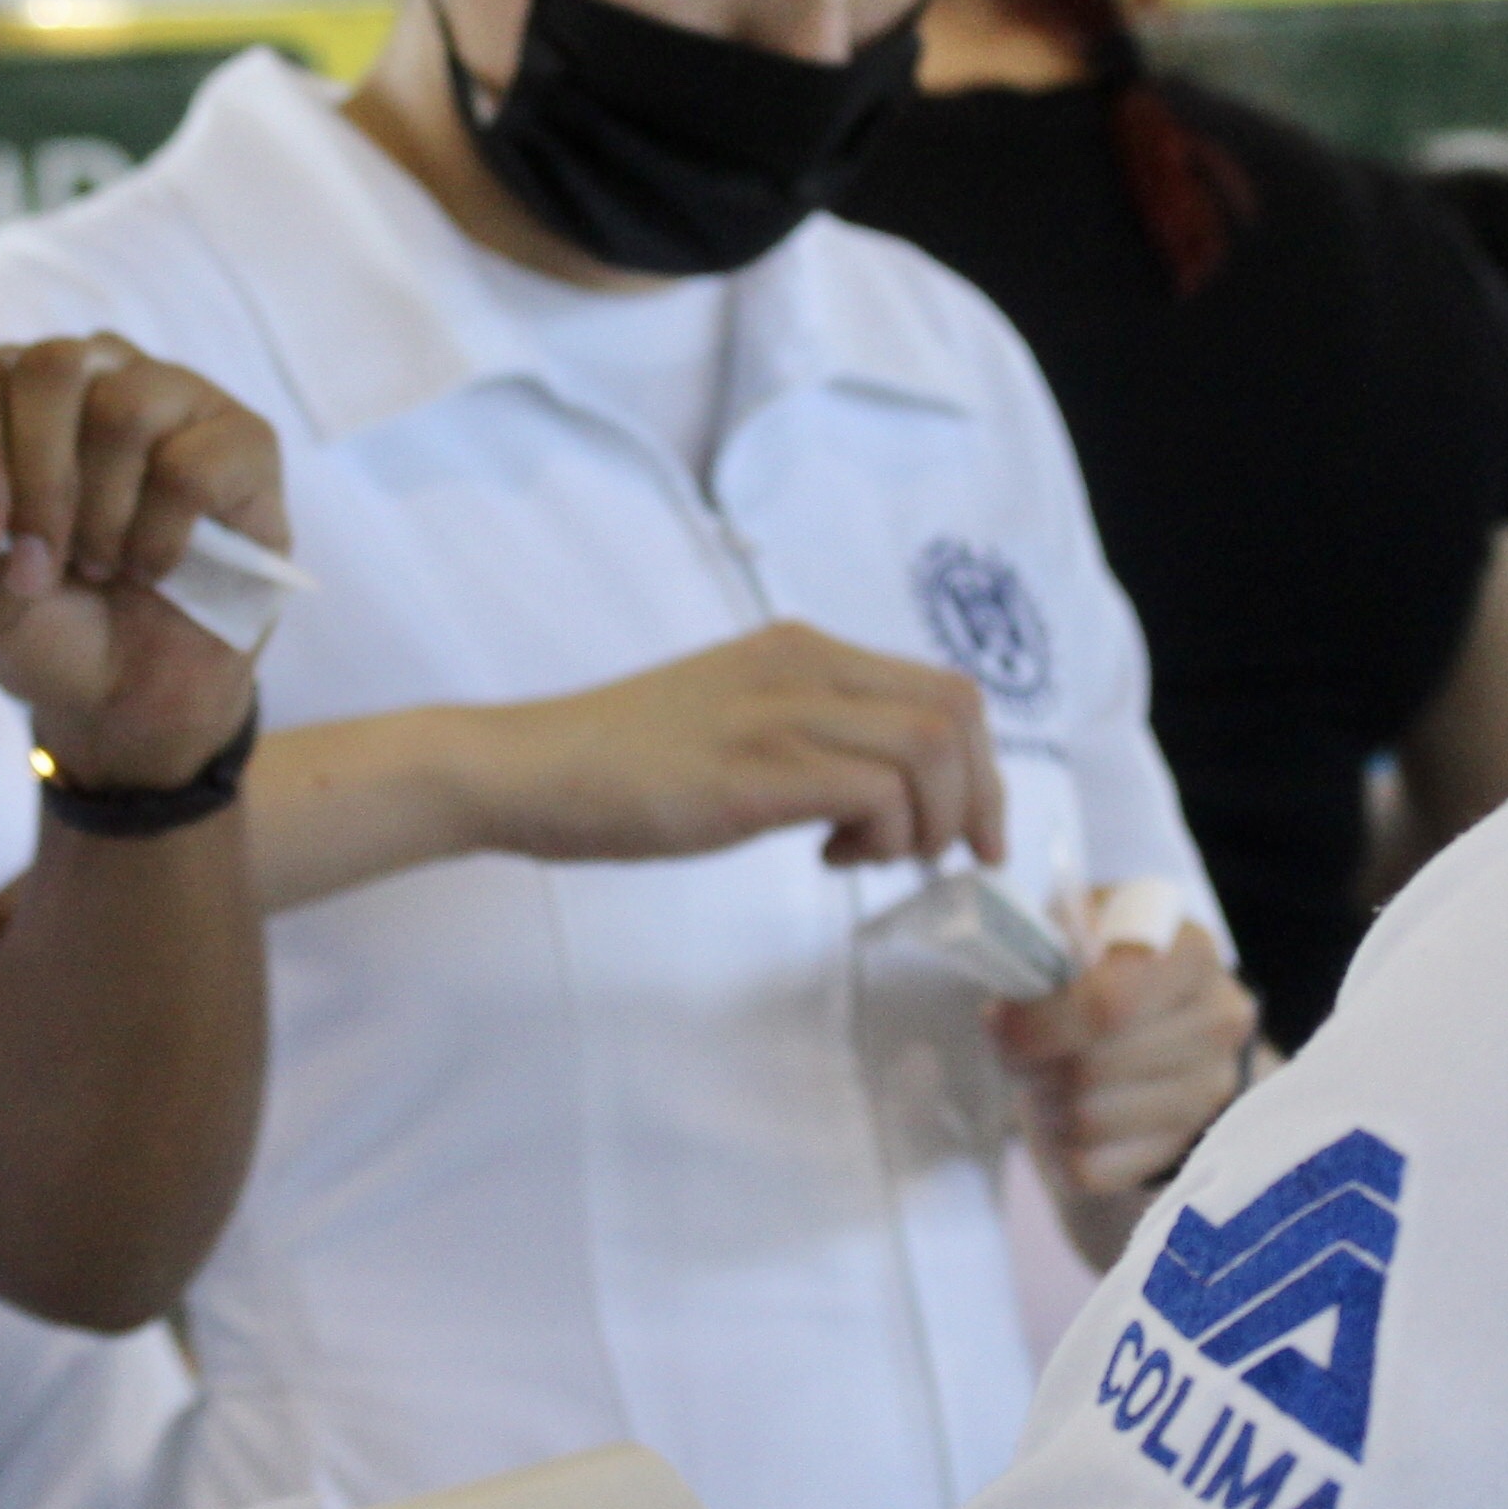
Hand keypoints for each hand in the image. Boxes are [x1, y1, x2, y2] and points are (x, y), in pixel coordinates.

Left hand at [0, 339, 286, 791]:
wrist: (136, 694)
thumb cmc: (58, 625)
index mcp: (19, 397)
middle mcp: (99, 374)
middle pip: (53, 368)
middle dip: (38, 481)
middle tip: (40, 566)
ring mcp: (178, 398)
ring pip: (123, 411)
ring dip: (101, 514)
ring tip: (102, 567)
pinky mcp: (245, 443)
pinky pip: (191, 468)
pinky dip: (160, 537)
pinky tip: (154, 570)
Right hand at [475, 622, 1005, 870]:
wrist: (526, 768)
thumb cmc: (622, 762)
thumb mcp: (735, 721)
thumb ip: (807, 736)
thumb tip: (881, 795)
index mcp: (801, 649)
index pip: (943, 687)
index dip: (982, 766)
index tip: (971, 831)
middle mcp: (802, 664)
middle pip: (957, 712)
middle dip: (977, 797)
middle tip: (945, 859)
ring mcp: (777, 711)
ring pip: (929, 749)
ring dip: (928, 822)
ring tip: (868, 857)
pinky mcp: (752, 769)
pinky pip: (874, 791)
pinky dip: (881, 837)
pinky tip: (827, 859)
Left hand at [994, 931, 1261, 1266]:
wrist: (1163, 1022)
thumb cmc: (1107, 966)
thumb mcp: (1085, 928)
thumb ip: (1052, 942)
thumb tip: (1008, 989)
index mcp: (1191, 954)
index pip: (1106, 1005)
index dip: (1039, 1022)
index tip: (998, 1021)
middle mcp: (1217, 1022)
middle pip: (1091, 1069)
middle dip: (1033, 1063)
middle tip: (1015, 1051)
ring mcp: (1209, 1092)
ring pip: (1088, 1122)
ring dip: (1045, 1103)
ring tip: (1043, 1077)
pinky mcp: (1182, 1150)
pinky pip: (1092, 1169)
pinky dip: (1058, 1146)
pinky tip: (1062, 1114)